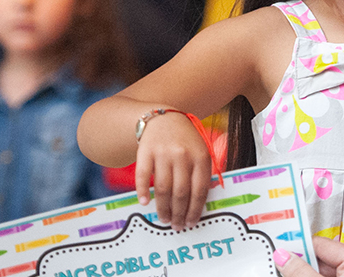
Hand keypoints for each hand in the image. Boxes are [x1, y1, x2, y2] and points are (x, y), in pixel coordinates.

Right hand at [135, 112, 211, 230]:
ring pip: (162, 188)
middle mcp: (183, 155)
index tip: (191, 222)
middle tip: (176, 225)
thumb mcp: (201, 151)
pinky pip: (142, 175)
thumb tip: (199, 204)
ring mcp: (163, 153)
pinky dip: (142, 191)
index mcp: (201, 156)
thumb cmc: (185, 141)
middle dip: (179, 213)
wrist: (164, 119)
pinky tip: (144, 202)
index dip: (195, 209)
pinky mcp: (145, 151)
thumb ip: (201, 174)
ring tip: (164, 218)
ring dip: (163, 207)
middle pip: (180, 192)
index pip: (199, 190)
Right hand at [274, 237, 343, 276]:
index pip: (322, 244)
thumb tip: (283, 257)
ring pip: (326, 272)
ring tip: (287, 271)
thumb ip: (302, 272)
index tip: (280, 250)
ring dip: (307, 272)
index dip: (299, 247)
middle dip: (302, 262)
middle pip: (323, 259)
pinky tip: (300, 276)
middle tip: (281, 264)